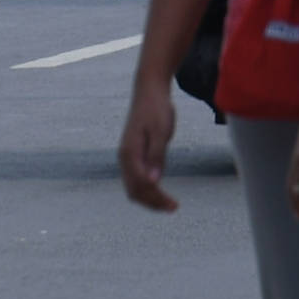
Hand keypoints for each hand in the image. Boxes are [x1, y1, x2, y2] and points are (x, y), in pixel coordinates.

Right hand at [118, 80, 180, 213]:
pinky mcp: (133, 153)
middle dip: (152, 203)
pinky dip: (148, 189)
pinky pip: (136, 178)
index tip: (173, 206)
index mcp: (130, 153)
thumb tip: (153, 182)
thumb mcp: (160, 131)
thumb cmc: (156, 109)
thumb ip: (156, 156)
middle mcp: (125, 157)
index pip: (141, 185)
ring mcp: (127, 156)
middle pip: (134, 190)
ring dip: (150, 198)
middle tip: (173, 208)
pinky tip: (161, 190)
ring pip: (134, 186)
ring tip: (169, 204)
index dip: (156, 198)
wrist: (149, 90)